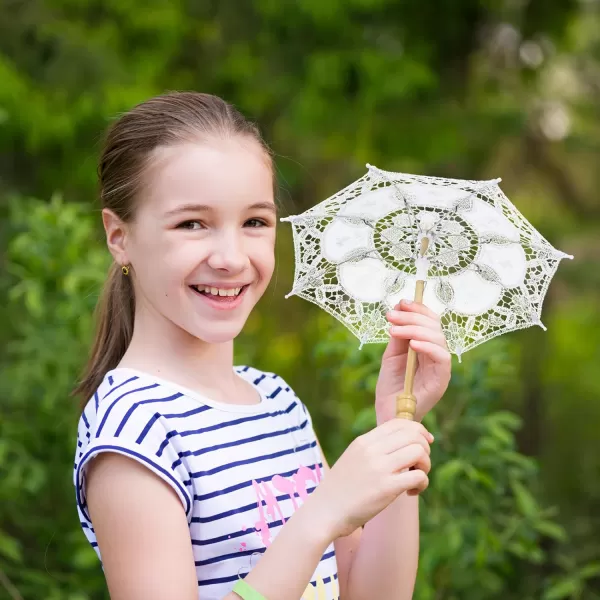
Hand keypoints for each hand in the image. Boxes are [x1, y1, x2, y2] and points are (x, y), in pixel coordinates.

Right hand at [310, 419, 432, 538]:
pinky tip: (411, 492)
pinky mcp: (386, 488)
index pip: (399, 423)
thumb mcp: (352, 459)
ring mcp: (379, 468)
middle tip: (419, 465)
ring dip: (425, 465)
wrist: (324, 512)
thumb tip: (399, 445)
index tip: (425, 442)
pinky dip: (422, 483)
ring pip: (419, 452)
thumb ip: (372, 450)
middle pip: (413, 434)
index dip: (418, 430)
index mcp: (363, 441)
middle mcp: (372, 450)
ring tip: (415, 479)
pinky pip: (419, 476)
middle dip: (425, 448)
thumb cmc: (340, 490)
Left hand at [375, 299, 450, 423]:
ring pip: (438, 339)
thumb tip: (399, 310)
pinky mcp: (441, 380)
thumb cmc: (390, 387)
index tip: (401, 303)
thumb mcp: (391, 355)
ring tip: (394, 329)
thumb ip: (398, 336)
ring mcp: (440, 368)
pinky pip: (441, 358)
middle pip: (435, 327)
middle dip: (412, 317)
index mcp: (427, 349)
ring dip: (415, 329)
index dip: (419, 310)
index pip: (430, 323)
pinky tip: (412, 343)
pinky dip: (427, 346)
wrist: (387, 414)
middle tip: (391, 316)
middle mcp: (436, 356)